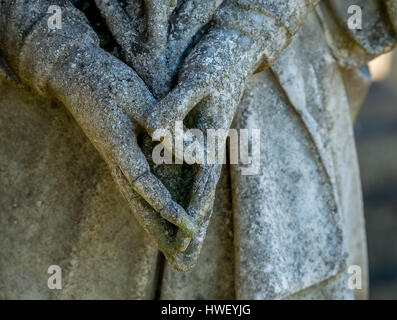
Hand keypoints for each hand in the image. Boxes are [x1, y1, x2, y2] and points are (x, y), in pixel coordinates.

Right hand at [49, 45, 196, 254]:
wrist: (75, 73)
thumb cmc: (107, 81)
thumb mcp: (137, 98)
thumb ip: (162, 127)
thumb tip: (190, 153)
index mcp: (118, 148)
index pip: (146, 186)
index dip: (168, 206)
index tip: (189, 224)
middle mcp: (116, 160)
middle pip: (138, 204)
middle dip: (159, 230)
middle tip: (179, 256)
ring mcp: (115, 158)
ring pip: (135, 198)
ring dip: (152, 222)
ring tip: (170, 244)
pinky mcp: (118, 152)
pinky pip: (134, 184)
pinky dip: (147, 202)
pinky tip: (156, 211)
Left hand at [146, 28, 262, 259]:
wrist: (236, 48)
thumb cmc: (217, 62)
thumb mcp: (196, 80)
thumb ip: (177, 106)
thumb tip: (156, 132)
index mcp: (212, 139)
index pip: (202, 184)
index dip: (194, 215)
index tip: (185, 243)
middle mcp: (210, 148)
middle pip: (201, 196)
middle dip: (194, 229)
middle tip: (184, 261)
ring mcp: (206, 145)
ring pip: (196, 189)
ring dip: (191, 219)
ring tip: (183, 246)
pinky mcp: (201, 137)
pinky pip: (191, 173)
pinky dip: (185, 195)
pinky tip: (177, 207)